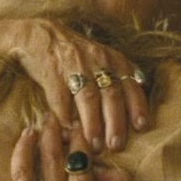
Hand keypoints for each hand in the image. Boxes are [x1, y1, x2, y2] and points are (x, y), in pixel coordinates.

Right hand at [0, 19, 149, 152]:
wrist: (39, 35)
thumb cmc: (74, 54)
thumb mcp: (103, 57)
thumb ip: (121, 74)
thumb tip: (141, 94)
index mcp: (112, 59)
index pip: (130, 84)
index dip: (137, 106)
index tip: (141, 127)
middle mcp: (96, 60)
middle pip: (111, 94)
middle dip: (115, 122)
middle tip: (116, 145)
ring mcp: (73, 65)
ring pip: (88, 97)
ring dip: (92, 123)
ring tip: (94, 144)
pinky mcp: (51, 71)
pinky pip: (60, 96)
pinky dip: (64, 115)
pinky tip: (67, 131)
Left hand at [0, 118, 145, 180]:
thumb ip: (118, 178)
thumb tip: (97, 160)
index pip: (76, 151)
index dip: (76, 134)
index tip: (75, 125)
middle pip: (47, 156)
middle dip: (49, 132)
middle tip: (49, 119)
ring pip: (21, 175)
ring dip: (22, 149)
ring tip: (26, 134)